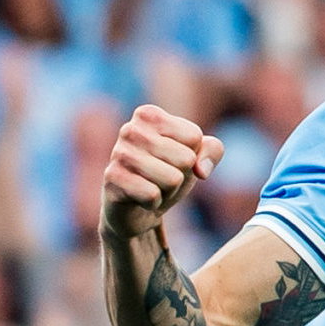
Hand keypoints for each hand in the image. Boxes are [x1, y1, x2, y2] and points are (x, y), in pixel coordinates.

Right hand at [100, 105, 222, 241]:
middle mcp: (130, 129)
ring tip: (152, 188)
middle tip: (161, 179)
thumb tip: (201, 170)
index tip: (172, 162)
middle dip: (180, 177)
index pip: (194, 137)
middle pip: (186, 159)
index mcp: (148, 115)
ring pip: (172, 179)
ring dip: (168, 191)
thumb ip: (212, 150)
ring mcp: (118, 154)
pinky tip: (140, 200)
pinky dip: (153, 203)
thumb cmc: (166, 175)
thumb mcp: (195, 158)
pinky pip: (153, 195)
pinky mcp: (112, 179)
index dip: (191, 157)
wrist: (135, 210)